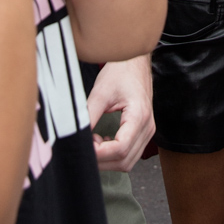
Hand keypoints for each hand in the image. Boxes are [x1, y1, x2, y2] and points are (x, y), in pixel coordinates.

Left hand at [87, 56, 155, 170]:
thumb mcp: (101, 92)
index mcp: (139, 116)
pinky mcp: (144, 131)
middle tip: (86, 146)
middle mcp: (147, 127)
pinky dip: (115, 155)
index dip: (100, 154)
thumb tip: (76, 137)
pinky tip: (102, 141)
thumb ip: (89, 116)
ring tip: (94, 142)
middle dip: (102, 160)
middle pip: (124, 160)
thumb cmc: (121, 72)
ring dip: (108, 159)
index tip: (85, 149)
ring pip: (128, 162)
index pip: (121, 149)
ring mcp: (148, 130)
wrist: (135, 61)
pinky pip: (130, 154)